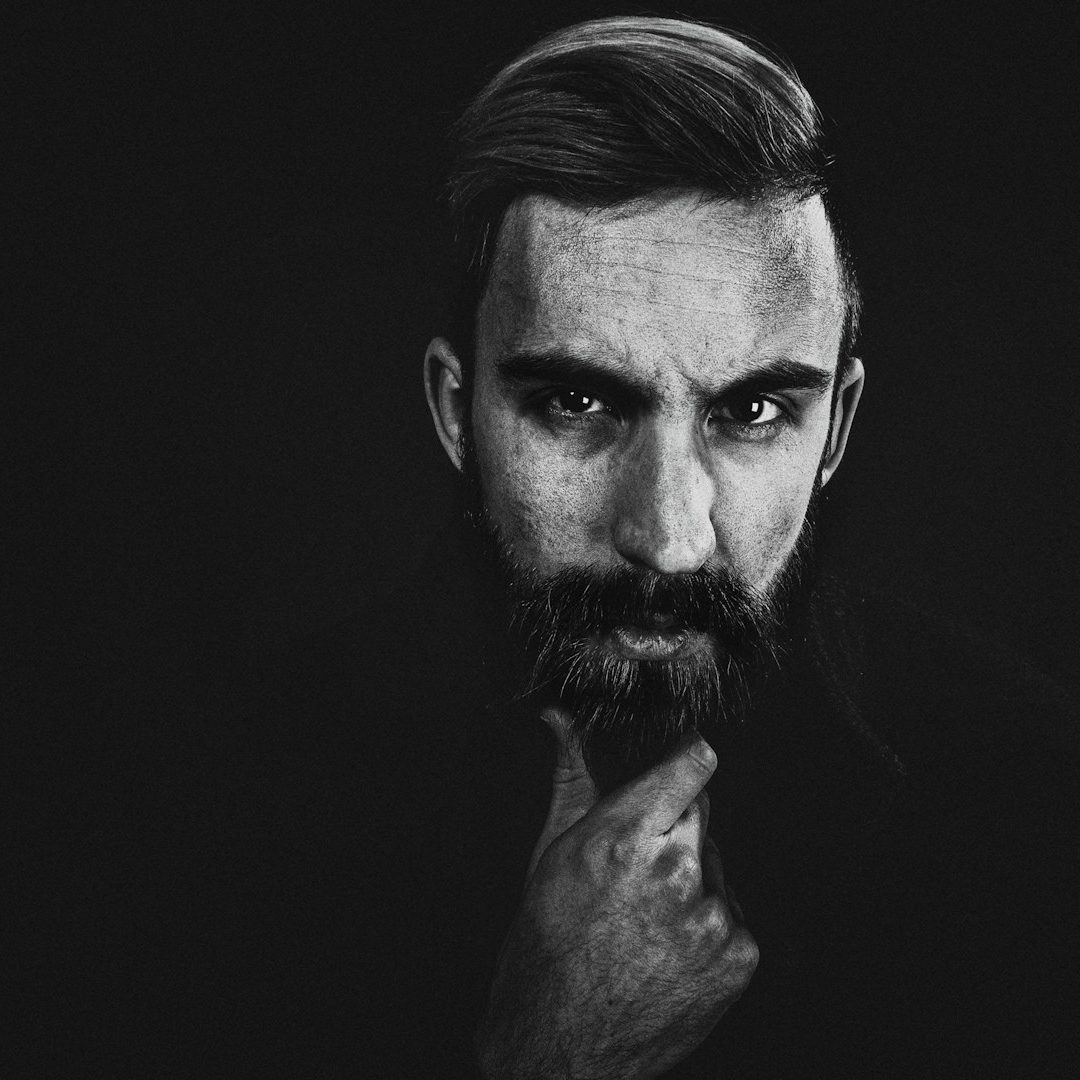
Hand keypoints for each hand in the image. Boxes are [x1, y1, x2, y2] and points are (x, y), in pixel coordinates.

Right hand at [477, 708, 757, 1079]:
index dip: (686, 760)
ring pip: (713, 863)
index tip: (684, 759)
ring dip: (690, 877)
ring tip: (646, 916)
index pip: (693, 763)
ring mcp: (711, 918)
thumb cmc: (546, 945)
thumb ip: (571, 777)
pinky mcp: (737, 957)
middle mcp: (676, 871)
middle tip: (637, 863)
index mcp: (625, 837)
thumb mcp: (550, 854)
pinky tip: (666, 947)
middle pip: (700, 810)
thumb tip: (559, 717)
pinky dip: (706, 924)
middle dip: (673, 824)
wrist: (560, 1047)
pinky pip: (729, 913)